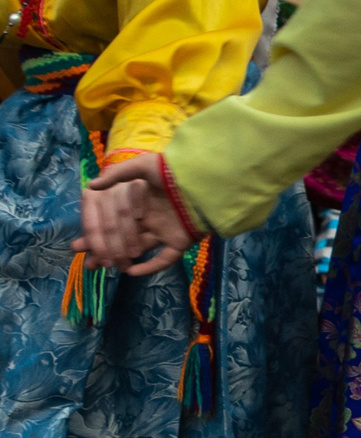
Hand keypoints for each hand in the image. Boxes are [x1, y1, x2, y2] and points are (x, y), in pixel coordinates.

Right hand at [78, 153, 196, 274]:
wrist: (206, 177)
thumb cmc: (173, 169)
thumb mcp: (144, 165)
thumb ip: (118, 174)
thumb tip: (91, 185)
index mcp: (141, 202)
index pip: (114, 222)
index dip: (96, 233)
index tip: (78, 244)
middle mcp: (151, 218)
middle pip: (123, 238)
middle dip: (102, 249)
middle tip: (85, 261)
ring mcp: (166, 230)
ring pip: (138, 249)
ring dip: (120, 259)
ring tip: (99, 267)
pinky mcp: (181, 240)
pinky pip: (165, 258)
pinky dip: (150, 267)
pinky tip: (132, 272)